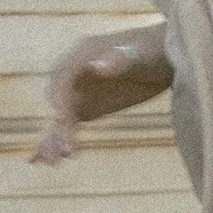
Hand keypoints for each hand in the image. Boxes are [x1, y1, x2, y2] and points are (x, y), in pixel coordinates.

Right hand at [32, 22, 173, 164]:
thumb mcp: (141, 54)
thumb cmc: (153, 50)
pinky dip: (58, 139)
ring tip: (53, 161)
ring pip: (60, 115)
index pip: (64, 79)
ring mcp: (80, 91)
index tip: (63, 120)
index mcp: (82, 54)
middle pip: (60, 100)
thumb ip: (120, 60)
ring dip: (55, 137)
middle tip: (68, 149)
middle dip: (60, 124)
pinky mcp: (87, 108)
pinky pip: (68, 124)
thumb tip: (98, 67)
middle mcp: (74, 73)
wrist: (166, 55)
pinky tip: (46, 159)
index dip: (61, 99)